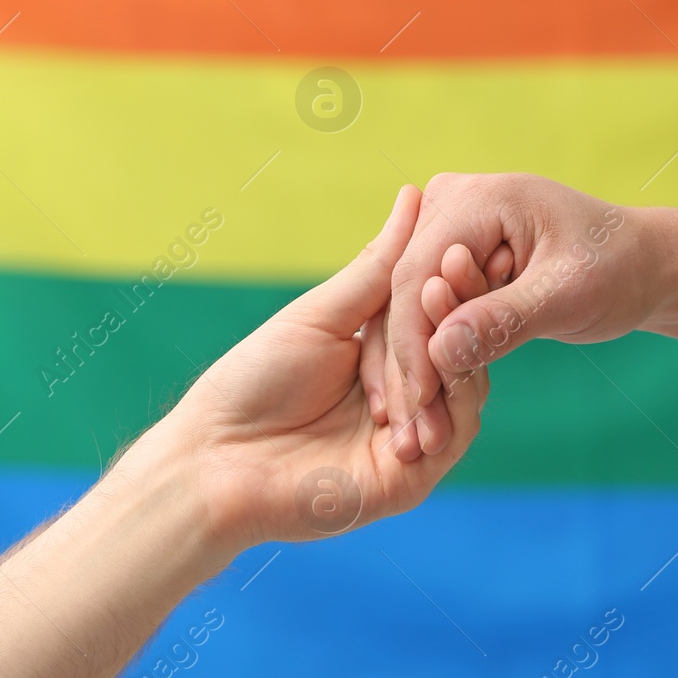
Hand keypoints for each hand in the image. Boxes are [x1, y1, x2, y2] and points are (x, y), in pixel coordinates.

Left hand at [155, 185, 487, 551]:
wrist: (214, 458)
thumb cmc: (252, 383)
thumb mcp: (321, 315)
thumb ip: (376, 268)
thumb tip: (413, 197)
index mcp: (387, 359)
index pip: (437, 316)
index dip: (450, 281)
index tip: (458, 241)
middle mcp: (408, 398)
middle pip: (458, 348)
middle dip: (460, 304)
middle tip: (458, 261)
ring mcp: (414, 440)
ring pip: (464, 387)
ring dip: (455, 340)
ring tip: (439, 295)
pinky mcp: (413, 479)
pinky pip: (453, 434)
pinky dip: (452, 393)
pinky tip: (437, 355)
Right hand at [384, 174, 651, 443]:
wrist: (638, 265)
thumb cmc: (616, 269)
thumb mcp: (568, 295)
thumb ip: (503, 319)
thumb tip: (441, 351)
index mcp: (478, 197)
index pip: (418, 276)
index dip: (413, 346)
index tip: (420, 407)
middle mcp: (450, 201)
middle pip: (403, 293)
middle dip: (409, 367)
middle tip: (417, 439)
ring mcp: (445, 226)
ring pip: (407, 307)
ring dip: (413, 372)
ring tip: (422, 436)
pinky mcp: (448, 254)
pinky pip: (424, 311)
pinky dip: (429, 359)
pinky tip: (431, 411)